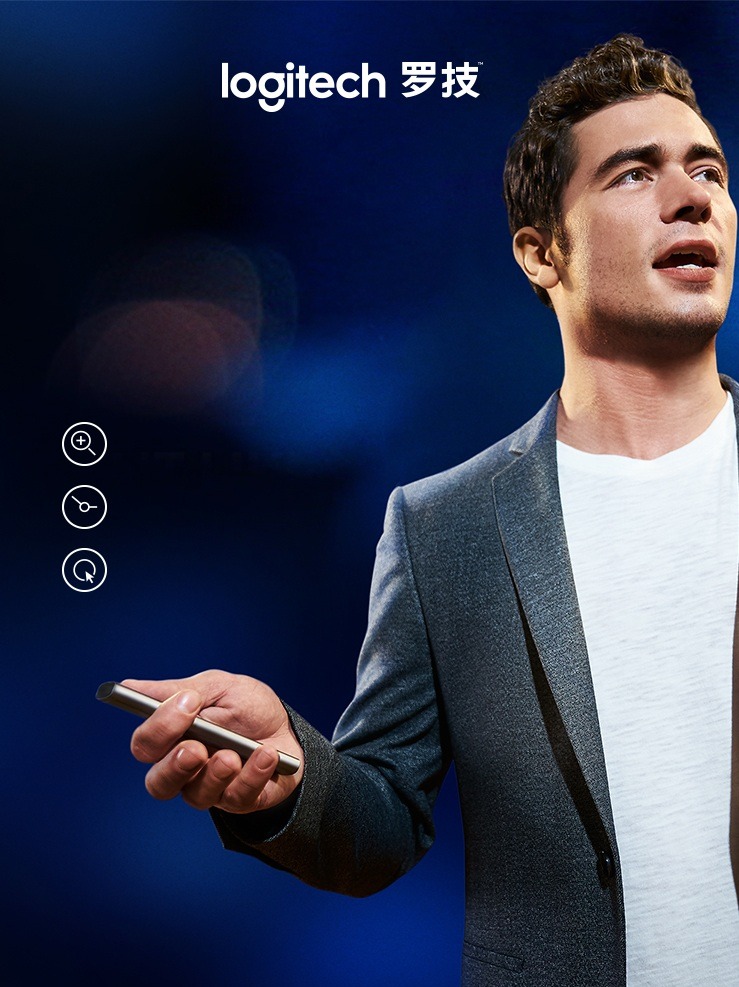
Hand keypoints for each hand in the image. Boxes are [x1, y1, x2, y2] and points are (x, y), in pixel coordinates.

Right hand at [123, 669, 303, 813]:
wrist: (287, 728)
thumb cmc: (246, 707)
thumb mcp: (218, 688)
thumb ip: (179, 691)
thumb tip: (128, 686)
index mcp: (173, 737)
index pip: (146, 744)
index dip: (160, 727)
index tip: (187, 703)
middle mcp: (184, 768)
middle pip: (158, 783)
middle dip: (175, 766)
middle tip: (197, 748)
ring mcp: (210, 787)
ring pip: (195, 796)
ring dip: (215, 774)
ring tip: (235, 755)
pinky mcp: (239, 800)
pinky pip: (238, 797)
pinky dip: (253, 774)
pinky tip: (267, 754)